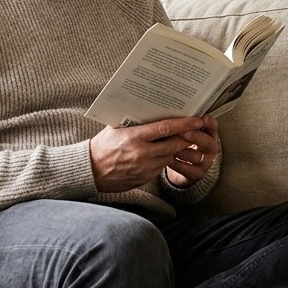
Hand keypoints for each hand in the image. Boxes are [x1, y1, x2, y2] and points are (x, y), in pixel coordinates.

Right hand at [90, 116, 211, 192]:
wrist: (91, 171)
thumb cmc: (102, 146)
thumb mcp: (115, 128)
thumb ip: (132, 121)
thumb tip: (148, 108)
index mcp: (135, 137)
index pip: (166, 128)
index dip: (184, 124)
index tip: (196, 120)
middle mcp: (143, 153)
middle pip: (174, 144)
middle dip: (186, 137)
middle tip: (193, 130)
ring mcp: (145, 168)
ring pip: (170, 156)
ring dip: (175, 149)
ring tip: (178, 141)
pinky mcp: (145, 178)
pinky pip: (161, 167)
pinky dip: (164, 159)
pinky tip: (161, 153)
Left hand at [165, 115, 219, 188]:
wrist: (183, 165)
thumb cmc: (181, 141)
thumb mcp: (184, 130)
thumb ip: (182, 122)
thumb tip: (169, 109)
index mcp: (209, 133)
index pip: (213, 126)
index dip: (208, 122)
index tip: (202, 118)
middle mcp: (210, 147)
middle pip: (207, 141)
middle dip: (195, 136)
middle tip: (183, 132)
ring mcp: (206, 161)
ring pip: (196, 156)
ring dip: (182, 151)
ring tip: (168, 147)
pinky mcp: (198, 174)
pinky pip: (188, 169)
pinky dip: (177, 164)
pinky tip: (167, 159)